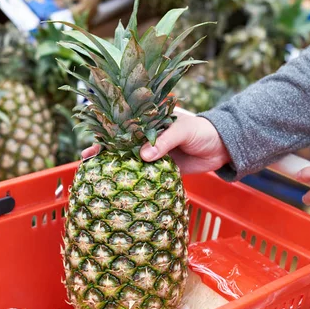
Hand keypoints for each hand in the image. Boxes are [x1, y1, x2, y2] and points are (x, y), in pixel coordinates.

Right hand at [81, 114, 230, 174]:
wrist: (223, 147)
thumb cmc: (203, 131)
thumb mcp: (183, 130)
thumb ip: (164, 141)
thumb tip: (144, 156)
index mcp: (150, 121)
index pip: (124, 125)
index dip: (107, 133)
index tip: (93, 142)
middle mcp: (148, 137)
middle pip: (122, 144)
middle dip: (104, 152)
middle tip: (86, 161)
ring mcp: (155, 153)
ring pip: (131, 161)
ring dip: (116, 168)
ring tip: (97, 176)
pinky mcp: (162, 169)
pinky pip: (145, 175)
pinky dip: (133, 180)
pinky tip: (121, 187)